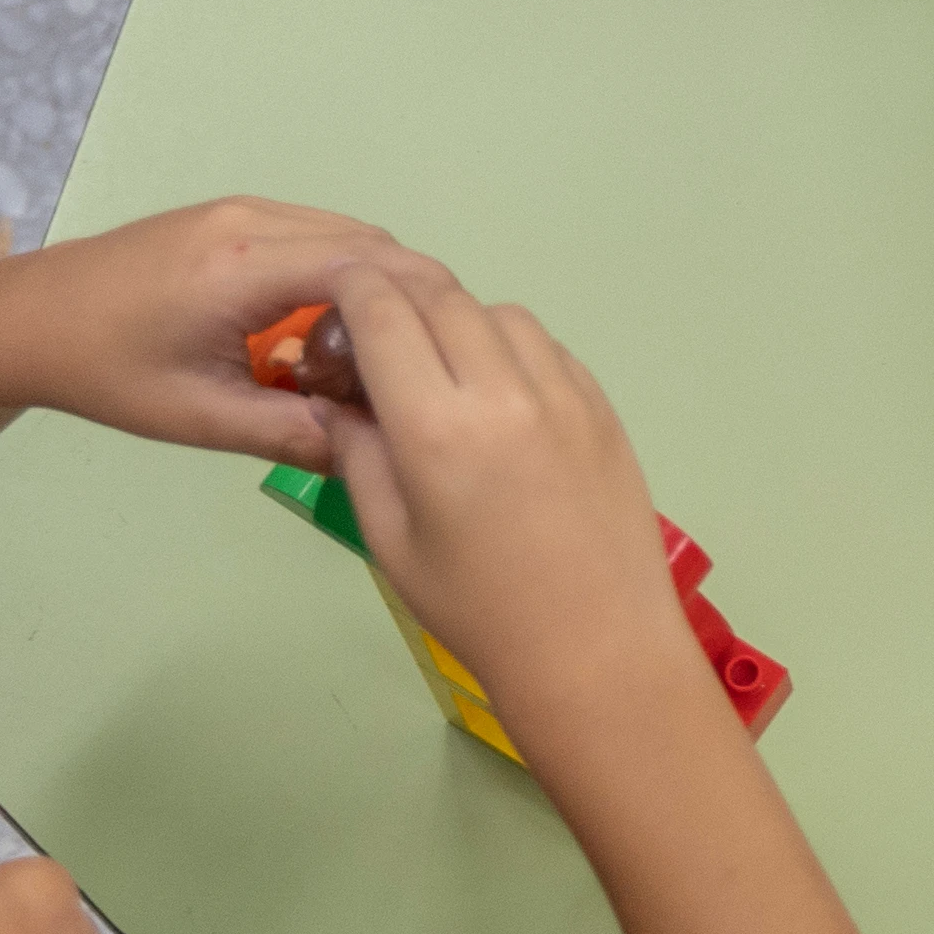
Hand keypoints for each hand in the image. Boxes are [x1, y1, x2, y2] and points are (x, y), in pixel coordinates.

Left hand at [0, 198, 409, 472]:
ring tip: (377, 357)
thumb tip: (373, 455)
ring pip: (346, 235)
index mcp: (246, 265)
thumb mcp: (197, 418)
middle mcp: (253, 218)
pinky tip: (329, 331)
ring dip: (374, 288)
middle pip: (370, 245)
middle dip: (407, 302)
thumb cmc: (103, 372)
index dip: (421, 312)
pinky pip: (313, 235)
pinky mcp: (229, 215)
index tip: (448, 365)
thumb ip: (289, 433)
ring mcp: (240, 209)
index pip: (371, 269)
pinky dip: (340, 275)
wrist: (23, 320)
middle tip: (421, 370)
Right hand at [302, 257, 684, 735]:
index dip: (350, 287)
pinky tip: (495, 386)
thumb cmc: (477, 608)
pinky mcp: (601, 406)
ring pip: (499, 311)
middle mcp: (502, 391)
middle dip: (397, 291)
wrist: (595, 645)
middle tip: (373, 316)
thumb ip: (357, 455)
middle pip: (441, 297)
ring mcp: (563, 393)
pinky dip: (509, 344)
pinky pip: (547, 345)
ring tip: (437, 358)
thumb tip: (336, 400)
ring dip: (457, 315)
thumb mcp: (390, 539)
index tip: (333, 290)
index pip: (384, 314)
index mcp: (437, 427)